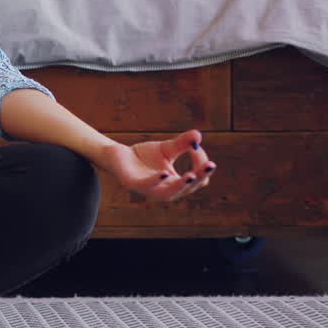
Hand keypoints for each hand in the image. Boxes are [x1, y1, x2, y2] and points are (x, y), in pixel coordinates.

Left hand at [96, 129, 215, 201]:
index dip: (202, 165)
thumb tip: (198, 135)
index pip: (198, 179)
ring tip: (192, 175)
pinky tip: (164, 173)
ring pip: (170, 192)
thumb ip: (182, 143)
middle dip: (200, 176)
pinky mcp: (134, 184)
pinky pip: (148, 185)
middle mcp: (166, 191)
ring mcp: (150, 189)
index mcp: (177, 184)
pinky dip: (157, 180)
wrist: (117, 156)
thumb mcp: (167, 148)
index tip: (197, 146)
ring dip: (182, 184)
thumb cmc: (144, 156)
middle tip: (210, 165)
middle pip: (188, 188)